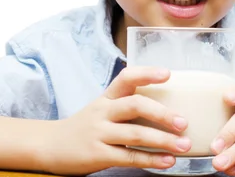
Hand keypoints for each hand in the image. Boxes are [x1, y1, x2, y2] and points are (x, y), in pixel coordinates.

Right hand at [39, 66, 190, 174]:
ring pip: (135, 134)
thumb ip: (127, 105)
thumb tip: (169, 107)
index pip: (126, 77)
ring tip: (184, 145)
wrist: (50, 146)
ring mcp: (99, 133)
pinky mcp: (97, 155)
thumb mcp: (102, 109)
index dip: (147, 73)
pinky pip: (128, 157)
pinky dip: (151, 159)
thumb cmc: (86, 126)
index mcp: (107, 97)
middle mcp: (103, 111)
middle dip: (162, 114)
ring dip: (163, 140)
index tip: (168, 74)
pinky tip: (168, 161)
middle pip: (135, 105)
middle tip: (184, 123)